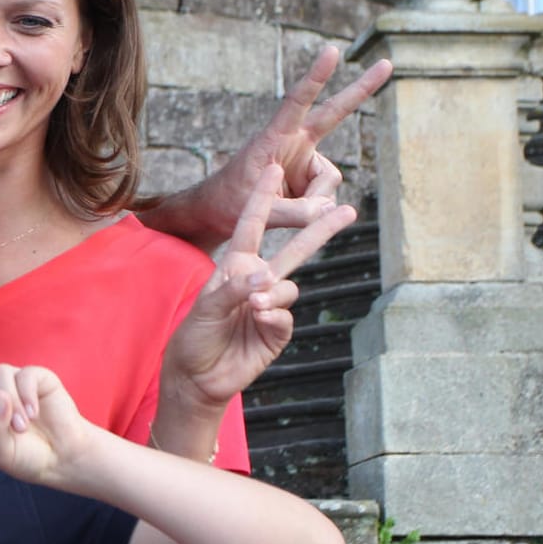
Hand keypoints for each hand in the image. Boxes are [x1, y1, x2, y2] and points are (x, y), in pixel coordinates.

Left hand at [163, 163, 355, 409]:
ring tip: (254, 307)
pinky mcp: (277, 330)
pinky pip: (286, 316)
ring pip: (290, 286)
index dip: (262, 197)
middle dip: (320, 229)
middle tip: (348, 209)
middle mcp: (257, 279)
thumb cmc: (194, 336)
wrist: (198, 376)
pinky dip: (274, 316)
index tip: (273, 167)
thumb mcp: (204, 307)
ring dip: (275, 293)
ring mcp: (270, 305)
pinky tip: (259, 322)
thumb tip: (269, 279)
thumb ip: (234, 290)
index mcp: (235, 264)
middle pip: (294, 249)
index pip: (252, 225)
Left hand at [224, 46, 390, 231]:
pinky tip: (292, 211)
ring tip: (283, 210)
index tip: (331, 52)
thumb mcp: (255, 209)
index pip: (297, 102)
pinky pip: (326, 199)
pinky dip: (314, 210)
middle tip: (386, 63)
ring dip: (313, 202)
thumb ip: (293, 212)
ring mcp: (306, 160)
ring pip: (329, 182)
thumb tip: (329, 212)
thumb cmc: (229, 203)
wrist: (220, 213)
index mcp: (274, 138)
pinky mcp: (311, 179)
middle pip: (334, 113)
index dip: (315, 77)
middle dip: (361, 89)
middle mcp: (295, 143)